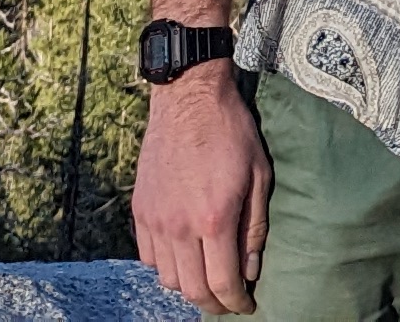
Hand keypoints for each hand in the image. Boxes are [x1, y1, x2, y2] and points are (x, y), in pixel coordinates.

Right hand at [136, 63, 272, 313]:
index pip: (222, 282)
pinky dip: (166, 266)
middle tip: (229, 300)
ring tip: (207, 279)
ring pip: (168, 278)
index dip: (236, 303)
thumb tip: (251, 270)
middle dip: (214, 303)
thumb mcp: (258, 176)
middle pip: (192, 289)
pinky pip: (148, 257)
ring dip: (189, 287)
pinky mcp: (140, 209)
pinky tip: (183, 256)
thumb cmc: (231, 132)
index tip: (246, 306)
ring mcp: (155, 219)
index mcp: (214, 219)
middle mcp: (180, 226)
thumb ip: (254, 228)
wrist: (189, 98)